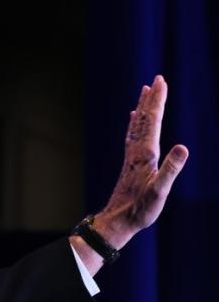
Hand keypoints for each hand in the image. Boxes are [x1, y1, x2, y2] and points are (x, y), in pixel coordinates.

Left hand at [93, 75, 188, 248]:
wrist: (117, 222)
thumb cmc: (140, 210)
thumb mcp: (160, 191)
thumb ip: (171, 169)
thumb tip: (183, 148)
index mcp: (145, 154)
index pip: (153, 121)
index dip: (157, 101)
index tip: (161, 81)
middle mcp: (136, 152)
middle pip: (144, 119)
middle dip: (151, 99)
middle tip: (156, 79)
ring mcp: (131, 158)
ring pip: (137, 126)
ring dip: (142, 108)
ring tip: (145, 92)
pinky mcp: (130, 165)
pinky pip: (132, 138)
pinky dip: (135, 125)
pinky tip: (134, 120)